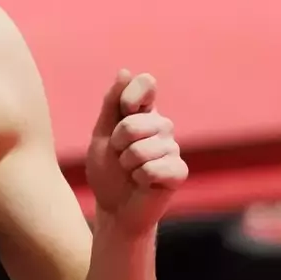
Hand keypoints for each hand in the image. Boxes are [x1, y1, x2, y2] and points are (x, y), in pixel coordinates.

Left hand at [84, 70, 187, 231]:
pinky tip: (144, 183)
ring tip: (131, 171)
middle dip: (117, 144)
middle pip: (133, 123)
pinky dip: (140, 179)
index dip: (130, 97)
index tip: (122, 112)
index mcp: (145, 112)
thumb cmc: (108, 171)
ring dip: (126, 165)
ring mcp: (173, 148)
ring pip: (140, 150)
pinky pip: (153, 169)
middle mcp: (162, 126)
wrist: (114, 208)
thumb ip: (112, 104)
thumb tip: (125, 71)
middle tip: (120, 156)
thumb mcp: (101, 134)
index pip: (146, 84)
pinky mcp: (178, 172)